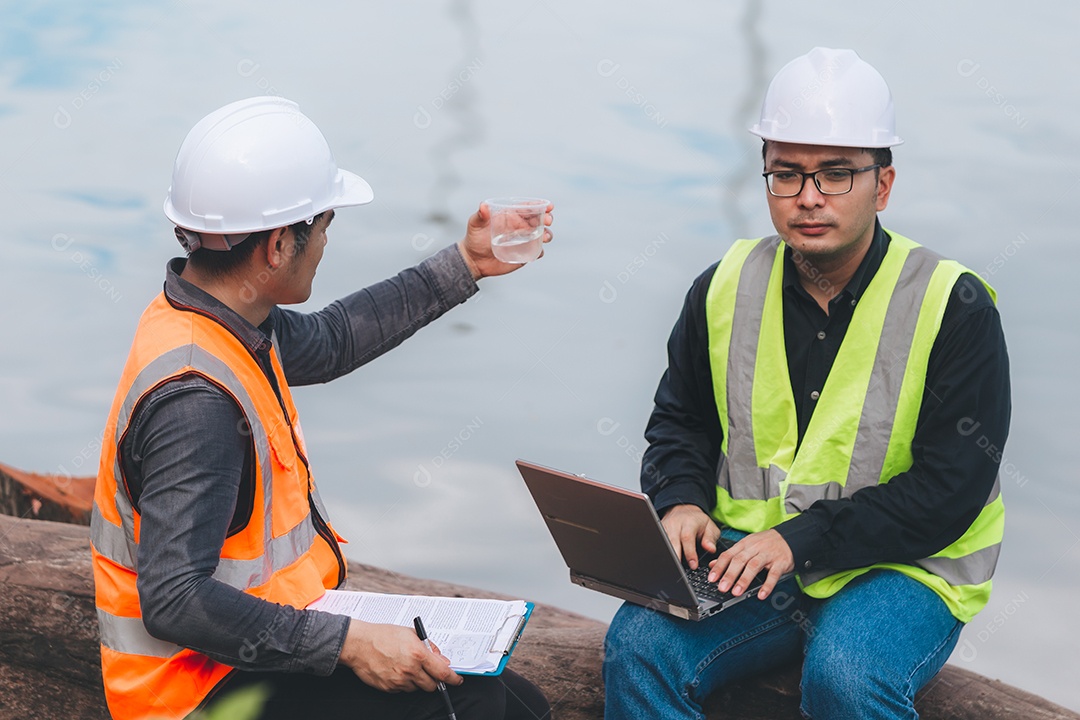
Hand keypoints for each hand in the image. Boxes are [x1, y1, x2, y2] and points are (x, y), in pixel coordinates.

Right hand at [338, 620, 461, 691]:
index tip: (457, 680)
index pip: (442, 672)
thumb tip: (442, 659)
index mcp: (418, 654)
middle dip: (434, 680)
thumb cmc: (383, 635)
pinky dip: (404, 683)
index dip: (453, 679)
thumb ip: (430, 647)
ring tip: (406, 666)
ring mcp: (399, 681)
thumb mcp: (411, 633)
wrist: (359, 644)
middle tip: (429, 671)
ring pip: (417, 688)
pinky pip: (403, 690)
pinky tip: (396, 670)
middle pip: (432, 685)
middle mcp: (410, 670)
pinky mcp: (389, 688)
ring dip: (417, 680)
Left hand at [456, 201, 553, 279]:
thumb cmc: (474, 238)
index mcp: (512, 215)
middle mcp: (520, 226)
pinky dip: (539, 251)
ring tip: (544, 237)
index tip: (549, 206)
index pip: (528, 208)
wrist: (474, 260)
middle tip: (548, 221)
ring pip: (541, 235)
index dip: (540, 205)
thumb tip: (483, 206)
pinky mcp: (524, 254)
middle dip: (547, 219)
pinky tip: (537, 252)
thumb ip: (480, 215)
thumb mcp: (475, 224)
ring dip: (546, 235)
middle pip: (539, 220)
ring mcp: (524, 240)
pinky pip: (536, 252)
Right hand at [659, 504, 720, 569]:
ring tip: (673, 570)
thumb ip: (710, 538)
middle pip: (672, 542)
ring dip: (668, 557)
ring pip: (664, 544)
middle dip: (676, 557)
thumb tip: (711, 549)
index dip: (690, 553)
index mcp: (689, 522)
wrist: (684, 510)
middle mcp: (675, 524)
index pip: (687, 538)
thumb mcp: (710, 527)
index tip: (694, 565)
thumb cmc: (698, 522)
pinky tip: (666, 562)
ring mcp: (665, 527)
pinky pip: (660, 544)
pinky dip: (662, 553)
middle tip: (680, 571)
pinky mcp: (659, 531)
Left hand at [707, 529, 792, 599]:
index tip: (711, 578)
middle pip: (739, 561)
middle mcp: (754, 548)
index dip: (719, 567)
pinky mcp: (780, 563)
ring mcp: (768, 555)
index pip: (728, 555)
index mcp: (744, 544)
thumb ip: (730, 555)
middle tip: (722, 588)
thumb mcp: (746, 545)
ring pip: (754, 566)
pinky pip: (773, 574)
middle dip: (729, 575)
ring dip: (744, 580)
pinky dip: (767, 585)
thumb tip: (712, 564)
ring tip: (736, 592)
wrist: (789, 537)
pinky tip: (761, 594)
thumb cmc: (765, 543)